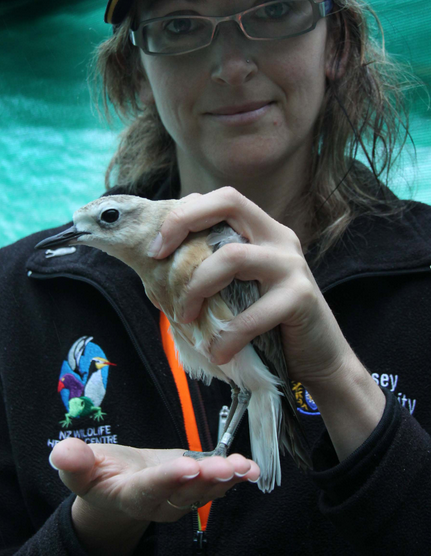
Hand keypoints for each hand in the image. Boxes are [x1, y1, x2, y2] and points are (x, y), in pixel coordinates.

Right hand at [50, 437, 258, 555]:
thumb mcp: (80, 469)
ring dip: (226, 478)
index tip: (186, 466)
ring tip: (244, 466)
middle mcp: (159, 501)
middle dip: (206, 479)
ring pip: (205, 491)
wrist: (117, 485)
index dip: (167, 480)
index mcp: (128, 495)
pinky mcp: (195, 484)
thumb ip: (74, 464)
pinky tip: (251, 467)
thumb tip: (62, 451)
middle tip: (225, 466)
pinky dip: (236, 476)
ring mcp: (180, 496)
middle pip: (184, 494)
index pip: (148, 490)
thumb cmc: (99, 474)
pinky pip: (217, 483)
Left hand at [150, 187, 385, 460]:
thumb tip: (155, 272)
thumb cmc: (270, 323)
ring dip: (197, 288)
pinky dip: (228, 336)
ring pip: (232, 256)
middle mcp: (278, 237)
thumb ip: (209, 272)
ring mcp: (291, 264)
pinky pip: (254, 313)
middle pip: (229, 202)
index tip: (156, 248)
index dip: (183, 213)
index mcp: (262, 230)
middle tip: (159, 258)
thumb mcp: (238, 289)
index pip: (221, 198)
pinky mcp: (301, 297)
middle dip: (183, 222)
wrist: (321, 357)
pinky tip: (219, 353)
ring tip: (187, 319)